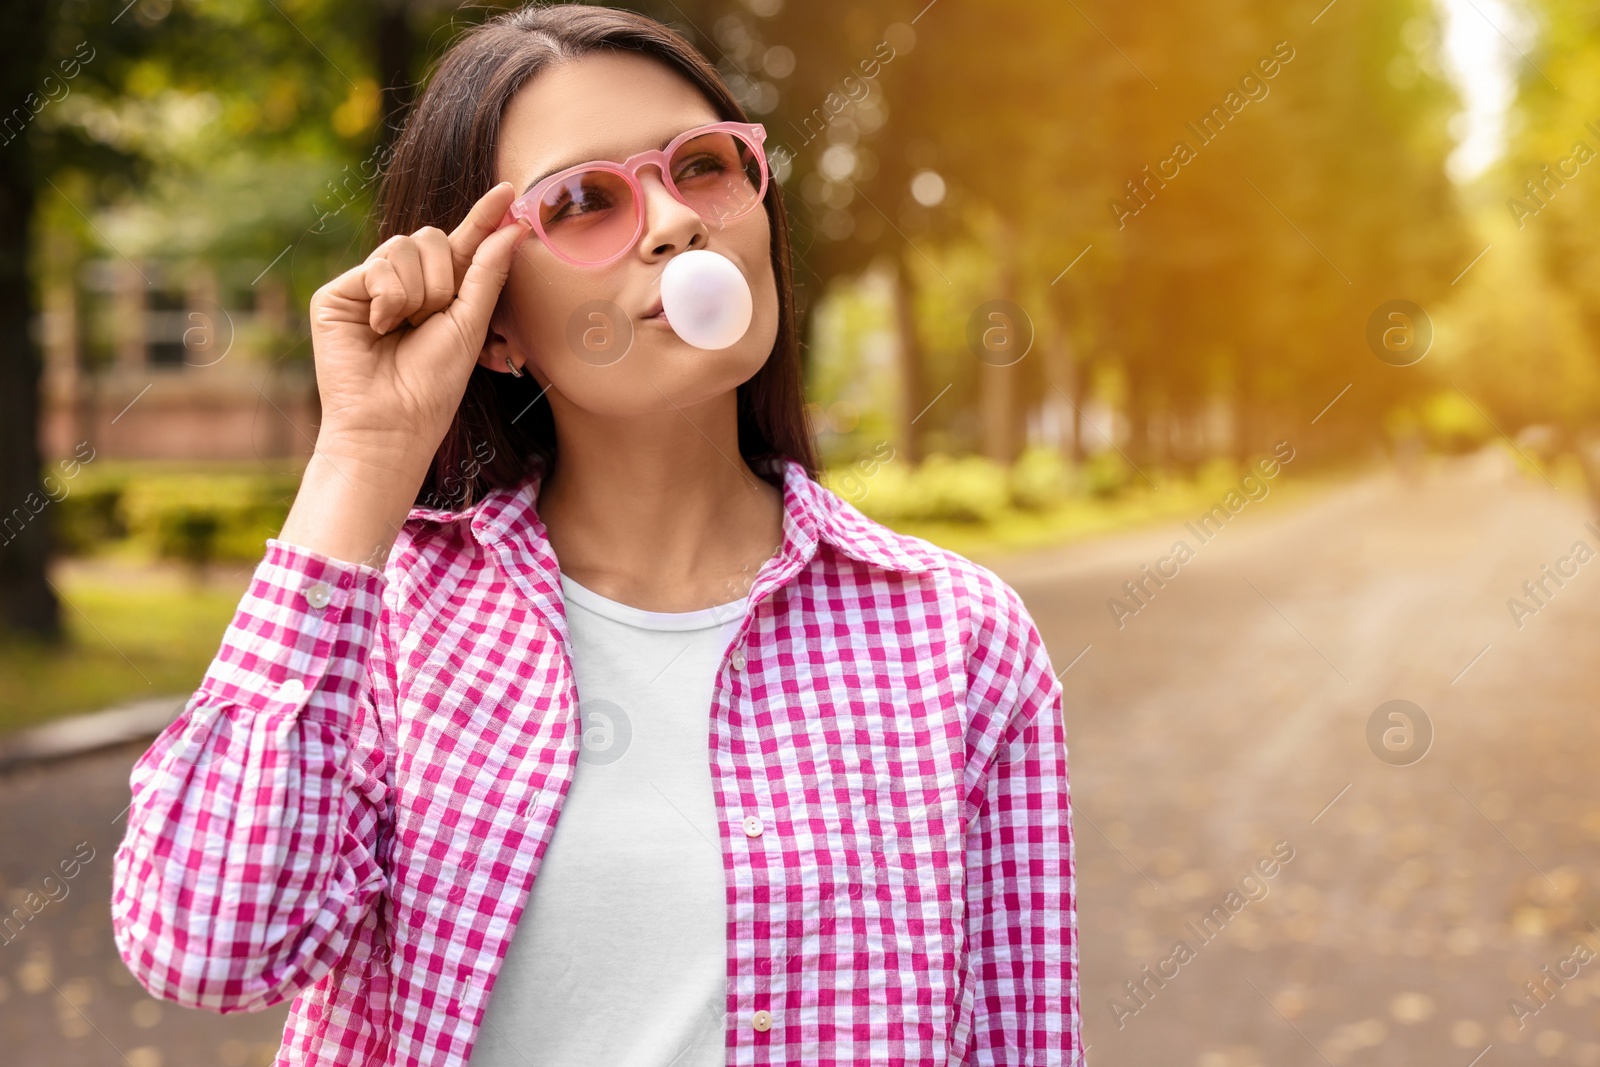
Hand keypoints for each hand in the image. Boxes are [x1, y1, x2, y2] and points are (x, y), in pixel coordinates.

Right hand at [276, 183, 531, 568]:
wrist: (391, 421)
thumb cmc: (433, 384)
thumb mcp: (471, 325)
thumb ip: (488, 273)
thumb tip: (513, 227)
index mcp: (439, 293)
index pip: (464, 245)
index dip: (484, 217)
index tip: (510, 191)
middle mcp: (404, 284)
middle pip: (432, 237)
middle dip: (443, 279)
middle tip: (430, 320)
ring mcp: (369, 285)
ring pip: (406, 246)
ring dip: (418, 291)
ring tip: (404, 328)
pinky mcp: (340, 291)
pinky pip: (379, 264)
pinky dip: (390, 297)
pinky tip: (380, 327)